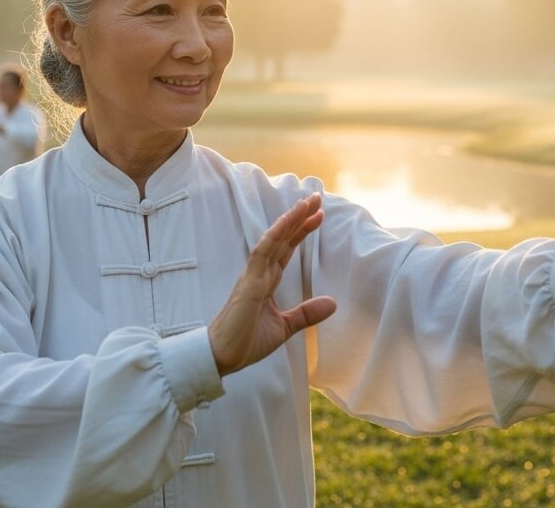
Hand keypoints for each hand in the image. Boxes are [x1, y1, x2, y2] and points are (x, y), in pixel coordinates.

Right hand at [208, 194, 336, 375]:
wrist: (222, 357)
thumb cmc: (245, 341)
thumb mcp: (284, 327)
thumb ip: (305, 314)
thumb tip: (332, 303)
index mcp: (266, 281)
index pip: (285, 249)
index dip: (300, 231)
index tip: (318, 215)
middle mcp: (259, 273)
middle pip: (281, 238)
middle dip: (299, 217)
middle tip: (316, 197)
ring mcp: (252, 276)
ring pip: (273, 240)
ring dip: (290, 220)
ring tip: (307, 203)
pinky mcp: (248, 284)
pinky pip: (261, 254)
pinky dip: (274, 236)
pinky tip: (287, 222)